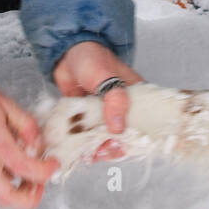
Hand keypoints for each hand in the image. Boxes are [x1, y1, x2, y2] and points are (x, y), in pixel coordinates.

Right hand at [0, 73, 58, 208]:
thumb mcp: (7, 103)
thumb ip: (26, 125)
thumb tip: (38, 144)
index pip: (25, 169)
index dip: (45, 171)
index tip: (53, 162)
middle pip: (6, 198)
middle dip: (29, 198)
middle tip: (41, 182)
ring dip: (20, 195)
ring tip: (32, 177)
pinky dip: (10, 186)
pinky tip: (19, 168)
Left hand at [52, 40, 141, 161]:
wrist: (65, 54)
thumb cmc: (91, 59)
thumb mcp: (107, 77)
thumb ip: (115, 101)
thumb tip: (118, 129)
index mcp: (133, 97)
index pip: (142, 122)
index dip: (137, 138)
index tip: (126, 148)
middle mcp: (120, 108)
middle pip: (123, 135)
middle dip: (114, 147)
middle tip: (103, 152)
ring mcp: (102, 114)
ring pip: (104, 138)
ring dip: (98, 148)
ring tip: (90, 155)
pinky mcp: (86, 118)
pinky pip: (87, 135)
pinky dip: (84, 144)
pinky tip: (80, 151)